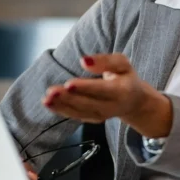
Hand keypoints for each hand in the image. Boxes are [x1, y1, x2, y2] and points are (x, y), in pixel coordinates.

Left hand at [43, 54, 172, 137]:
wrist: (134, 100)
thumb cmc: (125, 77)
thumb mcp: (122, 63)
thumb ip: (105, 61)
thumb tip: (84, 61)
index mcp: (122, 91)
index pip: (102, 89)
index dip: (85, 87)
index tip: (69, 84)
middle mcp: (112, 106)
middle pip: (88, 103)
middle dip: (68, 98)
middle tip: (51, 91)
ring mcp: (102, 115)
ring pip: (80, 112)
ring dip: (62, 106)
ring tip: (46, 99)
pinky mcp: (93, 119)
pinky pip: (76, 116)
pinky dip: (62, 110)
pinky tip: (49, 104)